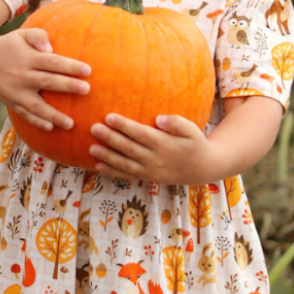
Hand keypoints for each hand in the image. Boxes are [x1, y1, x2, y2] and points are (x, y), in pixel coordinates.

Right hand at [0, 27, 90, 130]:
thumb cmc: (9, 45)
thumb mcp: (21, 34)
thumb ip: (38, 36)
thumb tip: (50, 49)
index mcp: (27, 58)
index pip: (51, 62)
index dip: (69, 66)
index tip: (88, 70)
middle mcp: (21, 76)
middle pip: (47, 82)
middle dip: (67, 86)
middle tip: (87, 90)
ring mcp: (14, 92)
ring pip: (36, 106)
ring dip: (53, 115)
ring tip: (71, 123)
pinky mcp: (10, 102)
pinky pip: (24, 115)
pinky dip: (36, 122)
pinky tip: (51, 128)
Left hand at [89, 113, 218, 184]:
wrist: (201, 168)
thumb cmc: (194, 143)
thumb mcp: (191, 130)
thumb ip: (176, 123)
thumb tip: (159, 118)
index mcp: (164, 144)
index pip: (140, 134)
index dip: (124, 126)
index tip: (109, 116)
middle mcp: (154, 158)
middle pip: (128, 148)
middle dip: (110, 138)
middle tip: (93, 128)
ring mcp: (149, 170)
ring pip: (124, 163)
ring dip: (107, 156)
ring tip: (91, 147)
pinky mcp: (147, 177)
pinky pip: (126, 175)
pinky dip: (112, 171)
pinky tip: (98, 165)